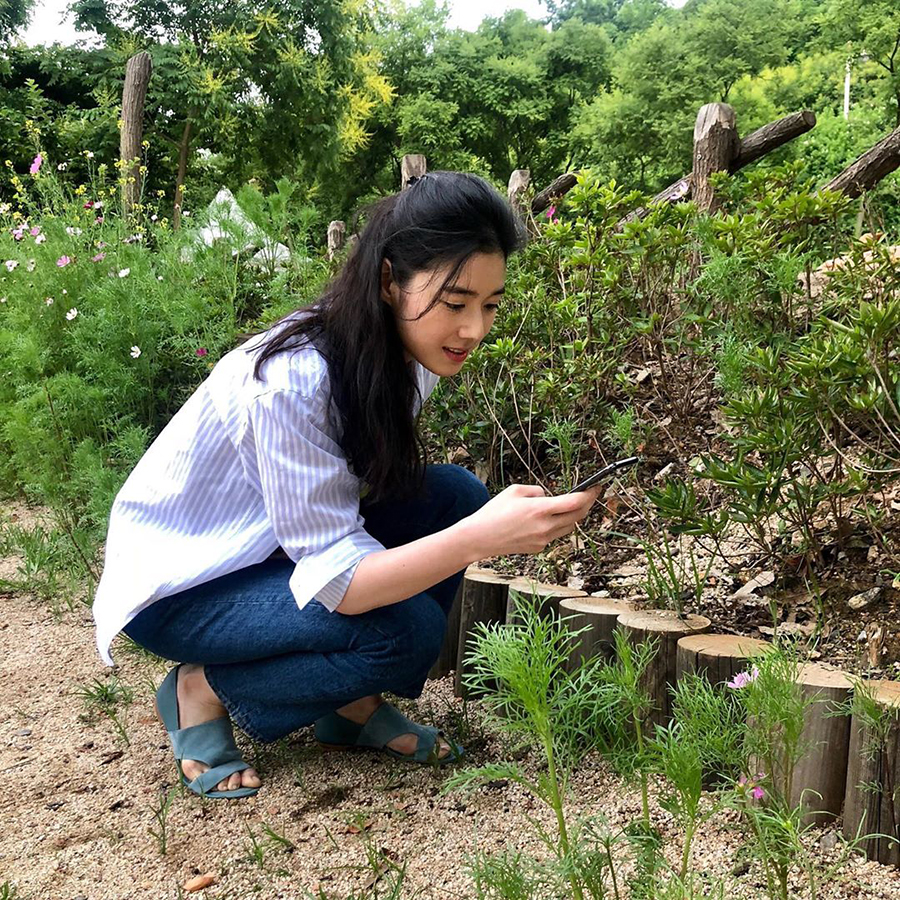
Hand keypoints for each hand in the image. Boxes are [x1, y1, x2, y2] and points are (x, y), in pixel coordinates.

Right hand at [460, 483, 601, 558]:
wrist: (480, 538)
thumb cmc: (494, 512)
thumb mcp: (515, 490)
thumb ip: (537, 491)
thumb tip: (549, 496)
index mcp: (540, 509)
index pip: (575, 502)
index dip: (589, 494)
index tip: (595, 487)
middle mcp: (545, 526)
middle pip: (578, 516)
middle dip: (587, 504)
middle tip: (590, 495)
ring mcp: (543, 540)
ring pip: (569, 527)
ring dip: (573, 516)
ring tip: (570, 506)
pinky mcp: (538, 548)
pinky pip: (555, 535)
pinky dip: (557, 525)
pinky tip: (548, 519)